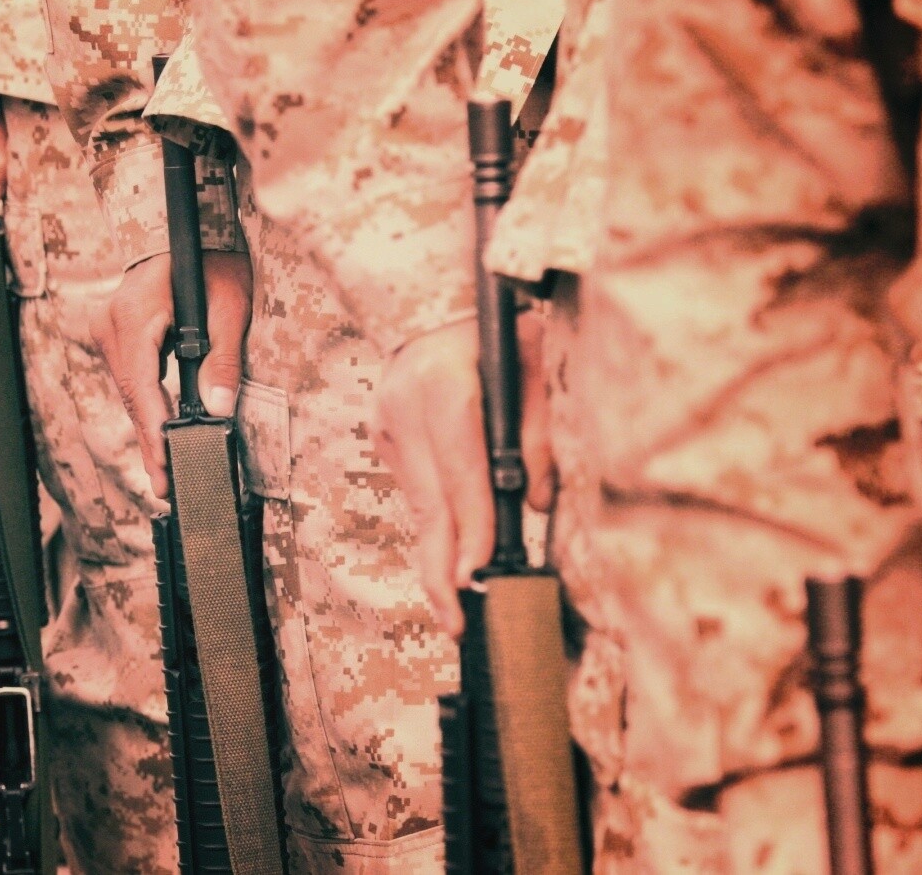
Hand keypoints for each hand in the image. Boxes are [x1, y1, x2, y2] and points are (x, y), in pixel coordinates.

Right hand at [92, 251, 251, 497]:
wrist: (186, 231)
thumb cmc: (210, 260)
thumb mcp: (228, 306)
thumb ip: (222, 359)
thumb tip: (218, 408)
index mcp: (134, 313)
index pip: (142, 383)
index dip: (154, 428)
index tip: (165, 461)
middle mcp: (111, 323)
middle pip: (132, 394)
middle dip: (150, 441)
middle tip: (165, 484)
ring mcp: (108, 329)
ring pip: (129, 391)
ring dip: (147, 429)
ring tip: (163, 470)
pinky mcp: (114, 336)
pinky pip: (129, 379)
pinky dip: (145, 408)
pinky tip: (157, 437)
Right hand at [374, 316, 550, 637]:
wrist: (432, 299)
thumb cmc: (495, 330)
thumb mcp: (534, 368)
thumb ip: (538, 435)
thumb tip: (532, 503)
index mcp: (444, 387)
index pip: (460, 476)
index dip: (470, 532)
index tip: (476, 577)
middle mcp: (405, 409)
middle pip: (427, 505)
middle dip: (440, 568)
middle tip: (454, 621)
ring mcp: (387, 424)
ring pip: (417, 503)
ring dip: (436, 553)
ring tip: (452, 602)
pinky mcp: (384, 435)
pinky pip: (415, 487)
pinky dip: (434, 519)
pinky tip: (448, 551)